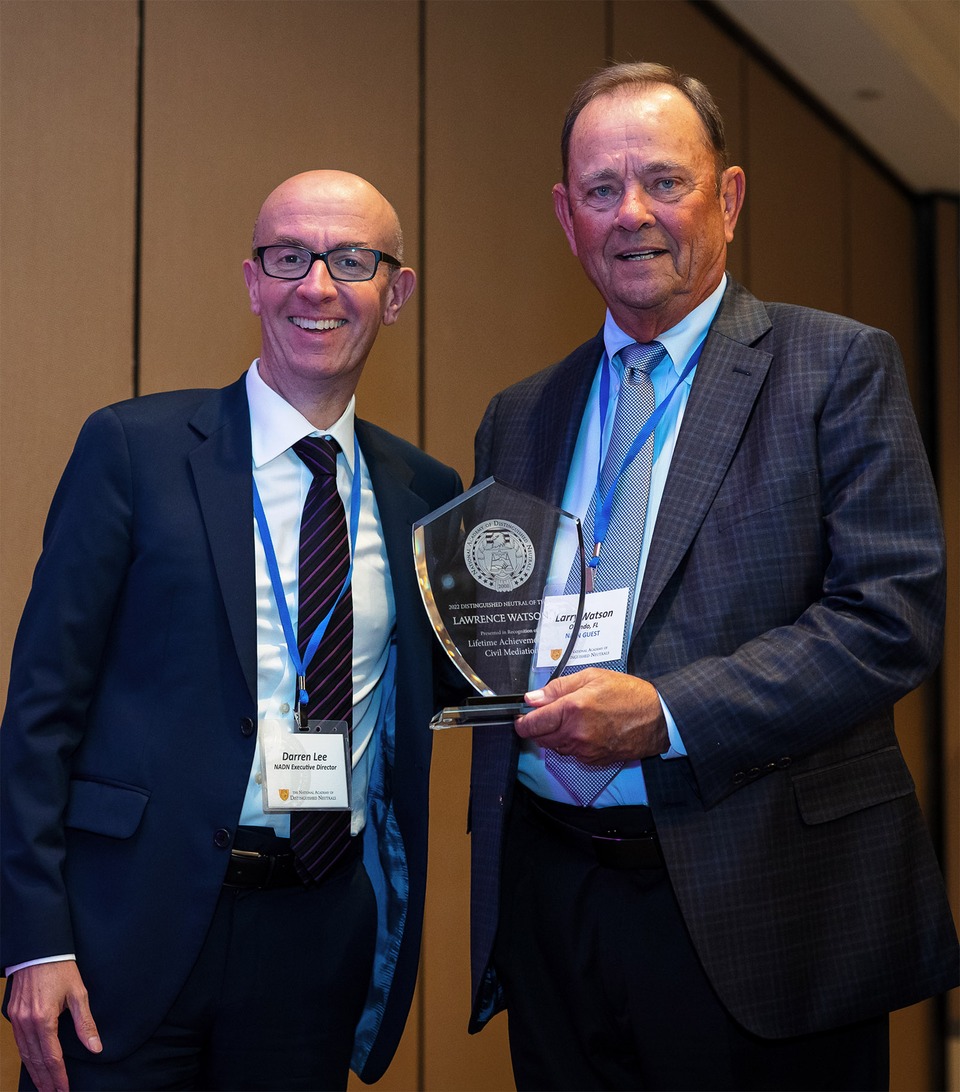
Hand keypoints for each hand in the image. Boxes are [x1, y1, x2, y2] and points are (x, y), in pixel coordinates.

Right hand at [8, 961, 101, 1091]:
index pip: (52, 1056)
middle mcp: (27, 1022)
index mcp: (44, 1018)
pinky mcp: (13, 1015)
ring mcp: (17, 1020)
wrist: (39, 950)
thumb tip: (96, 1046)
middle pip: (36, 1060)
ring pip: (25, 1054)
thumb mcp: (79, 993)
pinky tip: (32, 1065)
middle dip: (45, 1080)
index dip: (59, 1075)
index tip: (65, 1089)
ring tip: (44, 1086)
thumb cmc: (61, 969)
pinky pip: (19, 1043)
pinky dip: (26, 1057)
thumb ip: (85, 1023)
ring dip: (34, 1073)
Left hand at [516, 668, 668, 764]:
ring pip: (556, 747)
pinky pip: (573, 753)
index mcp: (572, 710)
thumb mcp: (591, 677)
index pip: (533, 724)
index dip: (522, 722)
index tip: (521, 718)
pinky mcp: (594, 760)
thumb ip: (557, 688)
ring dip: (556, 735)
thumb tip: (532, 698)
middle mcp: (575, 734)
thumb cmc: (628, 693)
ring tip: (573, 718)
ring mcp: (585, 750)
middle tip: (548, 714)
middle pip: (540, 739)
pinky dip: (572, 743)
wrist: (657, 717)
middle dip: (538, 728)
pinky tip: (586, 730)